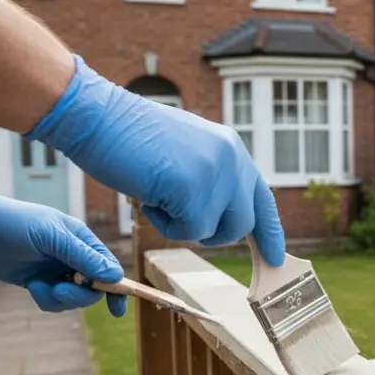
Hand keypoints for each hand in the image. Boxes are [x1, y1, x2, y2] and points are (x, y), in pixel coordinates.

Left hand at [0, 175, 127, 315]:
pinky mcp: (38, 282)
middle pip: (93, 287)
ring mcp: (55, 270)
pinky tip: (33, 287)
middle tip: (62, 290)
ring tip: (40, 287)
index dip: (117, 287)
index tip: (117, 309)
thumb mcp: (51, 237)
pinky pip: (53, 301)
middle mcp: (72, 255)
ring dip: (60, 298)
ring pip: (73, 298)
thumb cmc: (14, 224)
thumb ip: (83, 256)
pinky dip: (46, 299)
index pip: (108, 266)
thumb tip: (115, 276)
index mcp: (81, 239)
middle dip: (80, 294)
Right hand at [26, 56, 285, 266]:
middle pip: (241, 223)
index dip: (269, 230)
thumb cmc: (129, 138)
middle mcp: (232, 158)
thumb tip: (221, 213)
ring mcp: (216, 173)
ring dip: (181, 225)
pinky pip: (188, 231)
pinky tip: (148, 195)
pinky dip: (164, 223)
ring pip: (212, 230)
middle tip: (178, 217)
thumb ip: (209, 177)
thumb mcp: (184, 152)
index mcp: (231, 147)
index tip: (276, 257)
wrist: (98, 117)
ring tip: (156, 193)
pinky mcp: (195, 189)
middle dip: (212, 232)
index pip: (261, 196)